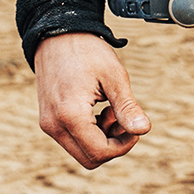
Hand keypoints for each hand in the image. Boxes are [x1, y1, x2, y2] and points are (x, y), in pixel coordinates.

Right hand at [34, 32, 150, 169]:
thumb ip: (127, 106)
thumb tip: (144, 130)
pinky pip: (73, 139)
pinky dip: (90, 131)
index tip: (135, 125)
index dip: (124, 145)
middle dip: (113, 144)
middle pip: (90, 159)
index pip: (100, 152)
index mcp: (70, 116)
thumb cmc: (88, 52)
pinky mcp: (48, 120)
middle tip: (123, 117)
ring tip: (110, 108)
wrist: (57, 35)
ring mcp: (48, 124)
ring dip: (102, 137)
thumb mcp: (114, 76)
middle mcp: (53, 126)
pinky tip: (99, 108)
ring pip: (81, 151)